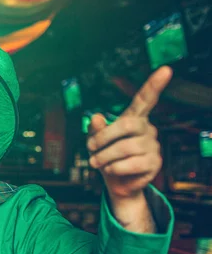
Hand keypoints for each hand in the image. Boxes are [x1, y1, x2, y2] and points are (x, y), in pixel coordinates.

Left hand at [87, 66, 172, 199]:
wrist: (116, 183)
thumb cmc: (105, 157)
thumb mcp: (95, 142)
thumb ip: (95, 129)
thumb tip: (95, 117)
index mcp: (134, 119)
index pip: (145, 99)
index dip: (154, 85)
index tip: (165, 69)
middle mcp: (147, 129)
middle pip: (127, 125)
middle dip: (102, 137)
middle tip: (89, 148)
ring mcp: (153, 146)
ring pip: (124, 148)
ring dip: (103, 157)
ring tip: (96, 163)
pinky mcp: (154, 163)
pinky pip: (129, 164)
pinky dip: (113, 168)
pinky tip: (111, 170)